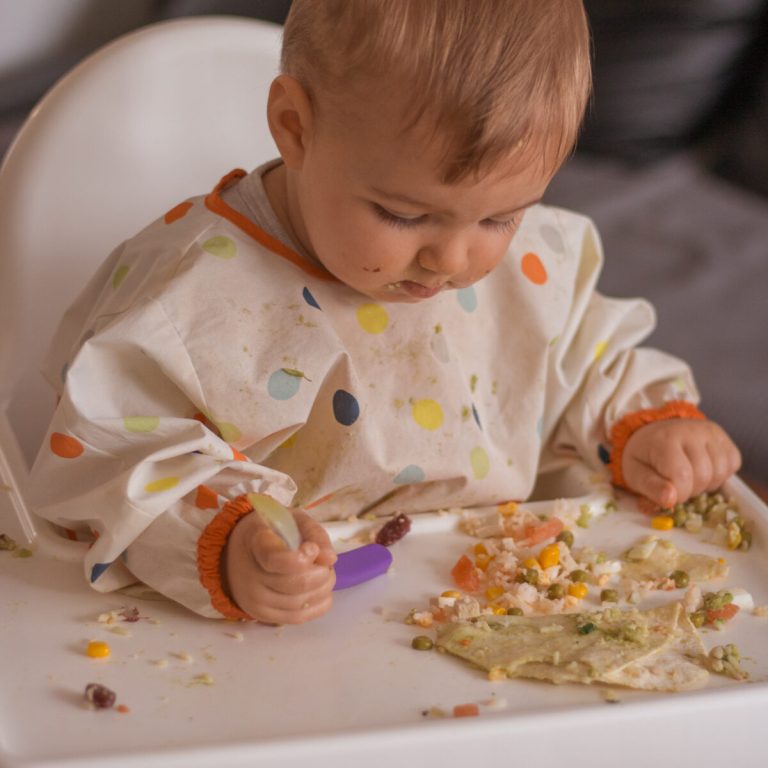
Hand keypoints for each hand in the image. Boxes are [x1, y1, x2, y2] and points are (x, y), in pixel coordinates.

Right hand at [222, 509, 336, 623]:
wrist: (236, 554)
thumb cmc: (270, 532)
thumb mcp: (292, 519)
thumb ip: (314, 533)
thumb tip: (330, 559)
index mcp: (256, 543)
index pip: (275, 559)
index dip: (299, 558)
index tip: (312, 549)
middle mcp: (251, 576)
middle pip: (296, 583)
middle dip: (322, 573)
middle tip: (325, 562)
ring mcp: (255, 600)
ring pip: (300, 602)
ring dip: (323, 588)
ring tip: (324, 573)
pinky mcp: (262, 616)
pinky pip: (298, 618)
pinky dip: (318, 605)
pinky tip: (320, 590)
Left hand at [622, 418, 740, 507]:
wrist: (650, 434)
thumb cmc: (642, 457)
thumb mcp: (635, 474)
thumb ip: (650, 487)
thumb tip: (670, 501)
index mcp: (664, 440)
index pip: (682, 477)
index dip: (678, 495)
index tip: (667, 494)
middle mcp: (690, 430)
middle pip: (704, 476)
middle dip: (691, 490)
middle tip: (676, 484)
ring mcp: (708, 430)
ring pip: (721, 471)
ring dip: (707, 484)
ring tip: (689, 478)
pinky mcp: (721, 434)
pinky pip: (733, 462)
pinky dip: (721, 474)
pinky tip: (703, 470)